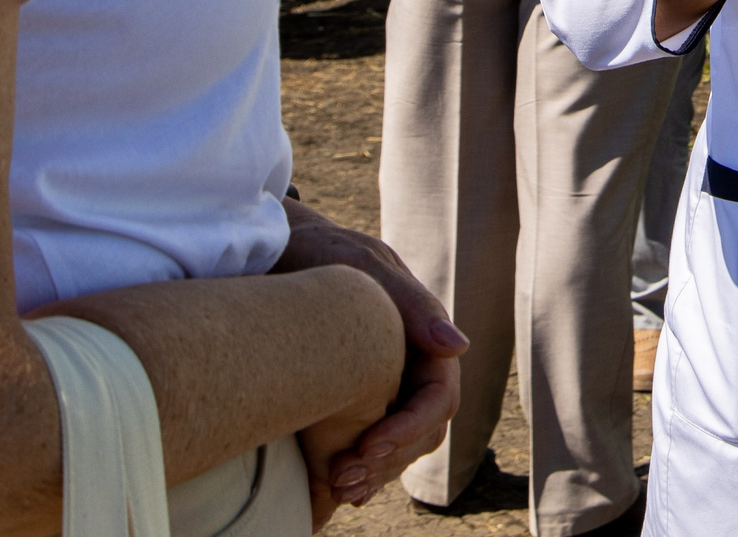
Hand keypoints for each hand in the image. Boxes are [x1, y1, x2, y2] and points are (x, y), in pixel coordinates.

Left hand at [274, 202, 466, 506]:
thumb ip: (412, 305)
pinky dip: (363, 468)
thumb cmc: (322, 252)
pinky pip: (375, 443)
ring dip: (376, 471)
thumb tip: (458, 345)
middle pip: (424, 431)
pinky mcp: (360, 396)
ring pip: (402, 444)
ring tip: (338, 488)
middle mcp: (415, 364)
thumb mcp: (363, 269)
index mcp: (426, 335)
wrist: (279, 248)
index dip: (409, 428)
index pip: (438, 398)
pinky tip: (337, 486)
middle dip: (388, 459)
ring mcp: (390, 382)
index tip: (368, 445)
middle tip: (343, 479)